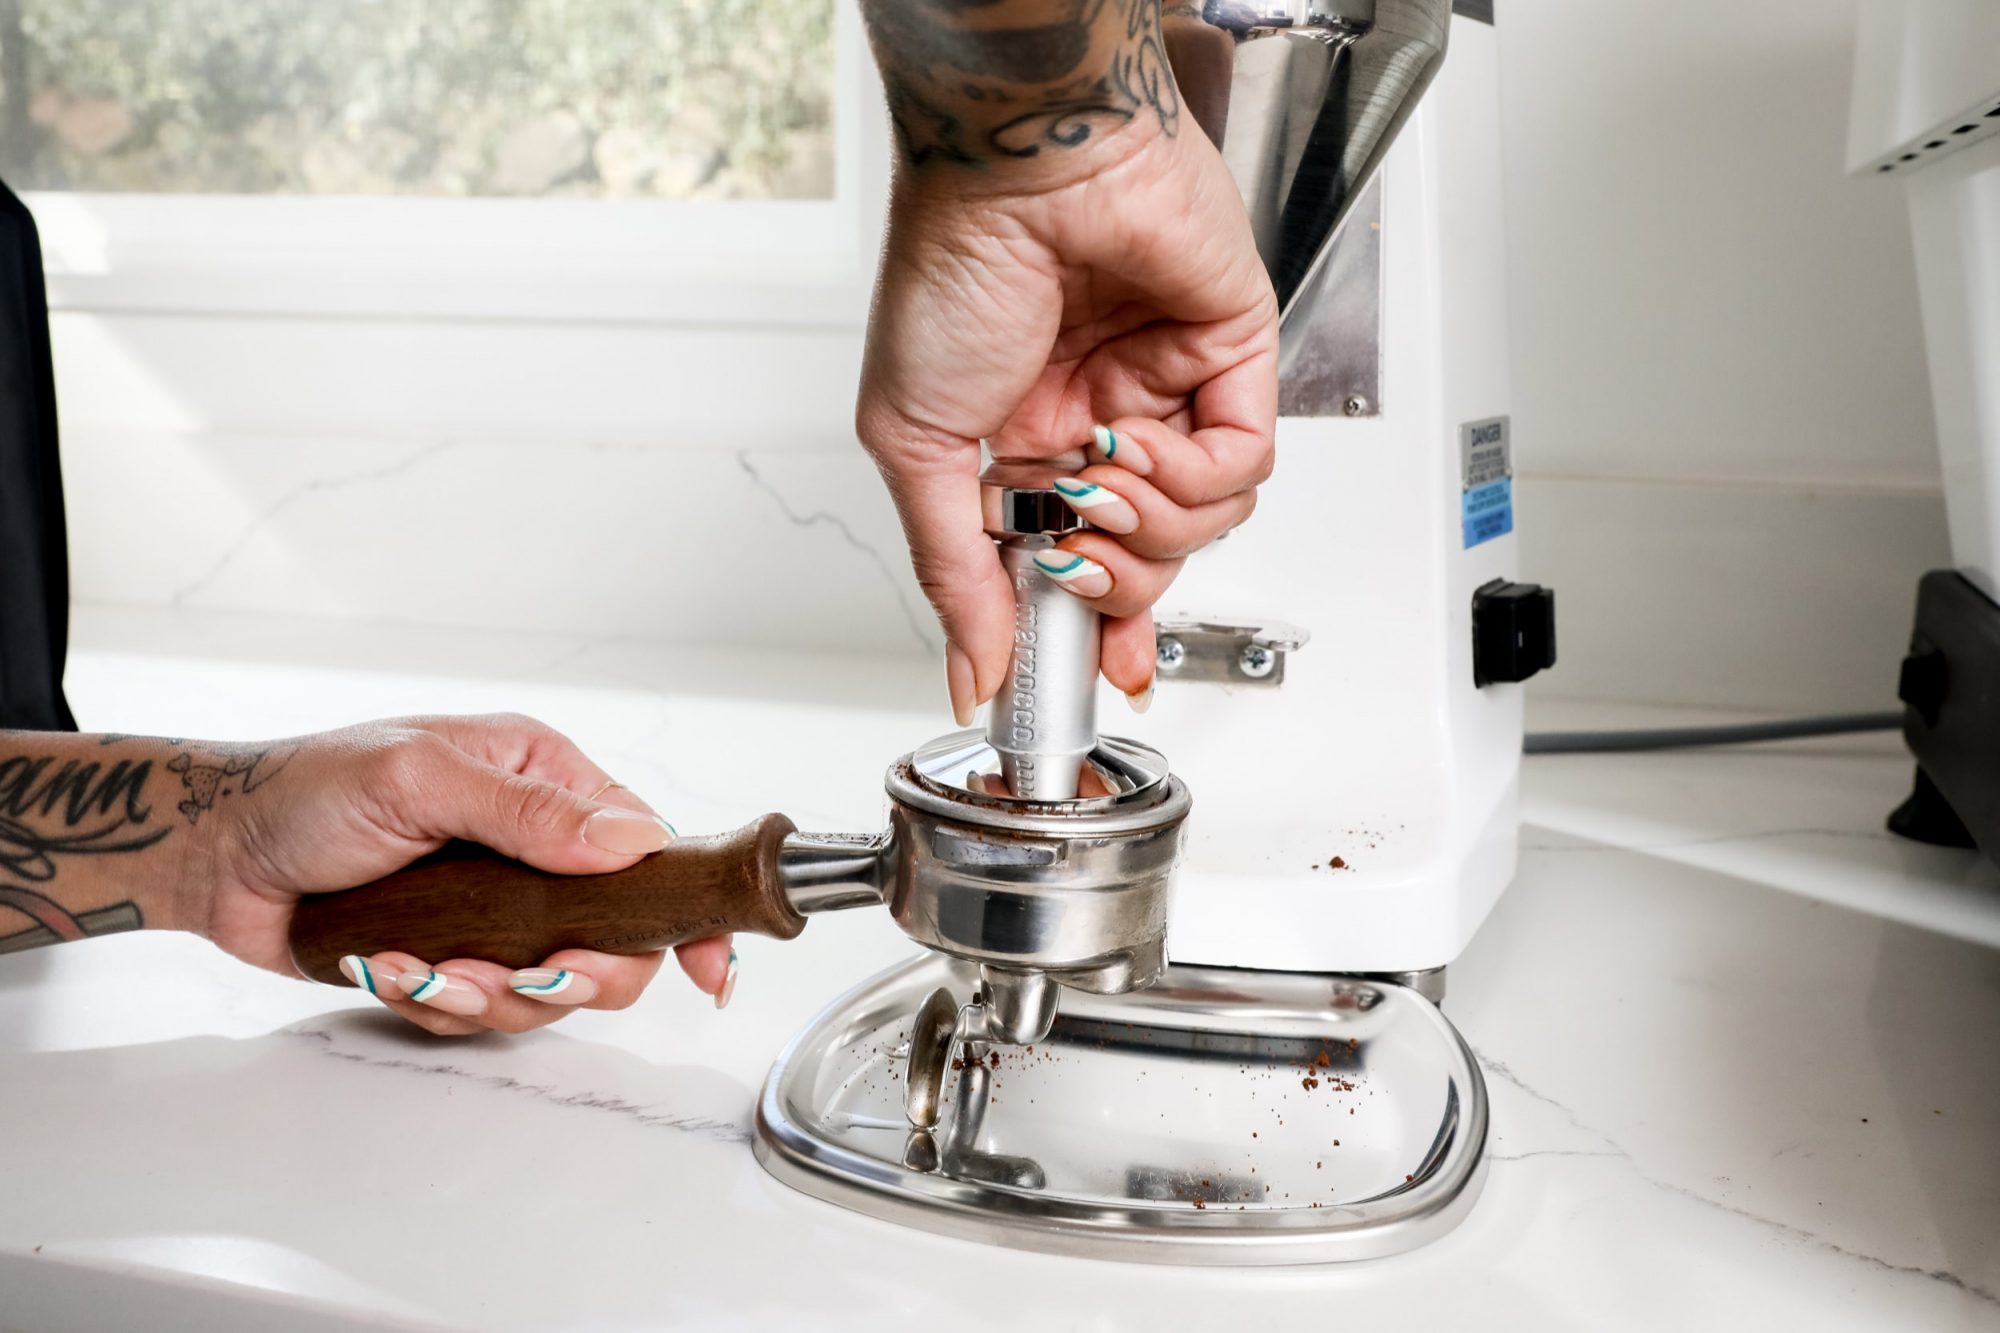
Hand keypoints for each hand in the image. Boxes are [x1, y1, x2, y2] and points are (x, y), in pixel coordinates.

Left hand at [180, 715, 733, 1035]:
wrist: (216, 855)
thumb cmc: (309, 790)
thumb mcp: (421, 780)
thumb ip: (530, 812)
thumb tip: (635, 838)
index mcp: (546, 781)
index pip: (651, 848)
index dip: (686, 910)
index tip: (709, 967)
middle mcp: (536, 848)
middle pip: (615, 938)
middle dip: (571, 974)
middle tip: (523, 977)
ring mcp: (498, 909)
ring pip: (550, 988)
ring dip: (486, 993)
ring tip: (419, 968)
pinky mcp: (455, 956)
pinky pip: (484, 1010)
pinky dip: (437, 1003)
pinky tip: (389, 968)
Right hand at [854, 80, 1277, 720]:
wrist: (1016, 165)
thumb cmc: (950, 269)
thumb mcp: (915, 446)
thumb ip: (954, 572)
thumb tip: (971, 669)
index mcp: (1027, 446)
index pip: (1082, 565)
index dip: (1095, 626)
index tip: (1092, 671)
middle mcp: (1102, 423)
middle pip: (1148, 562)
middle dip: (1117, 582)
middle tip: (1078, 554)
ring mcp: (1169, 391)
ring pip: (1202, 524)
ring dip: (1150, 518)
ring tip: (1099, 470)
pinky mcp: (1231, 355)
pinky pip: (1244, 465)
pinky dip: (1193, 472)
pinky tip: (1141, 436)